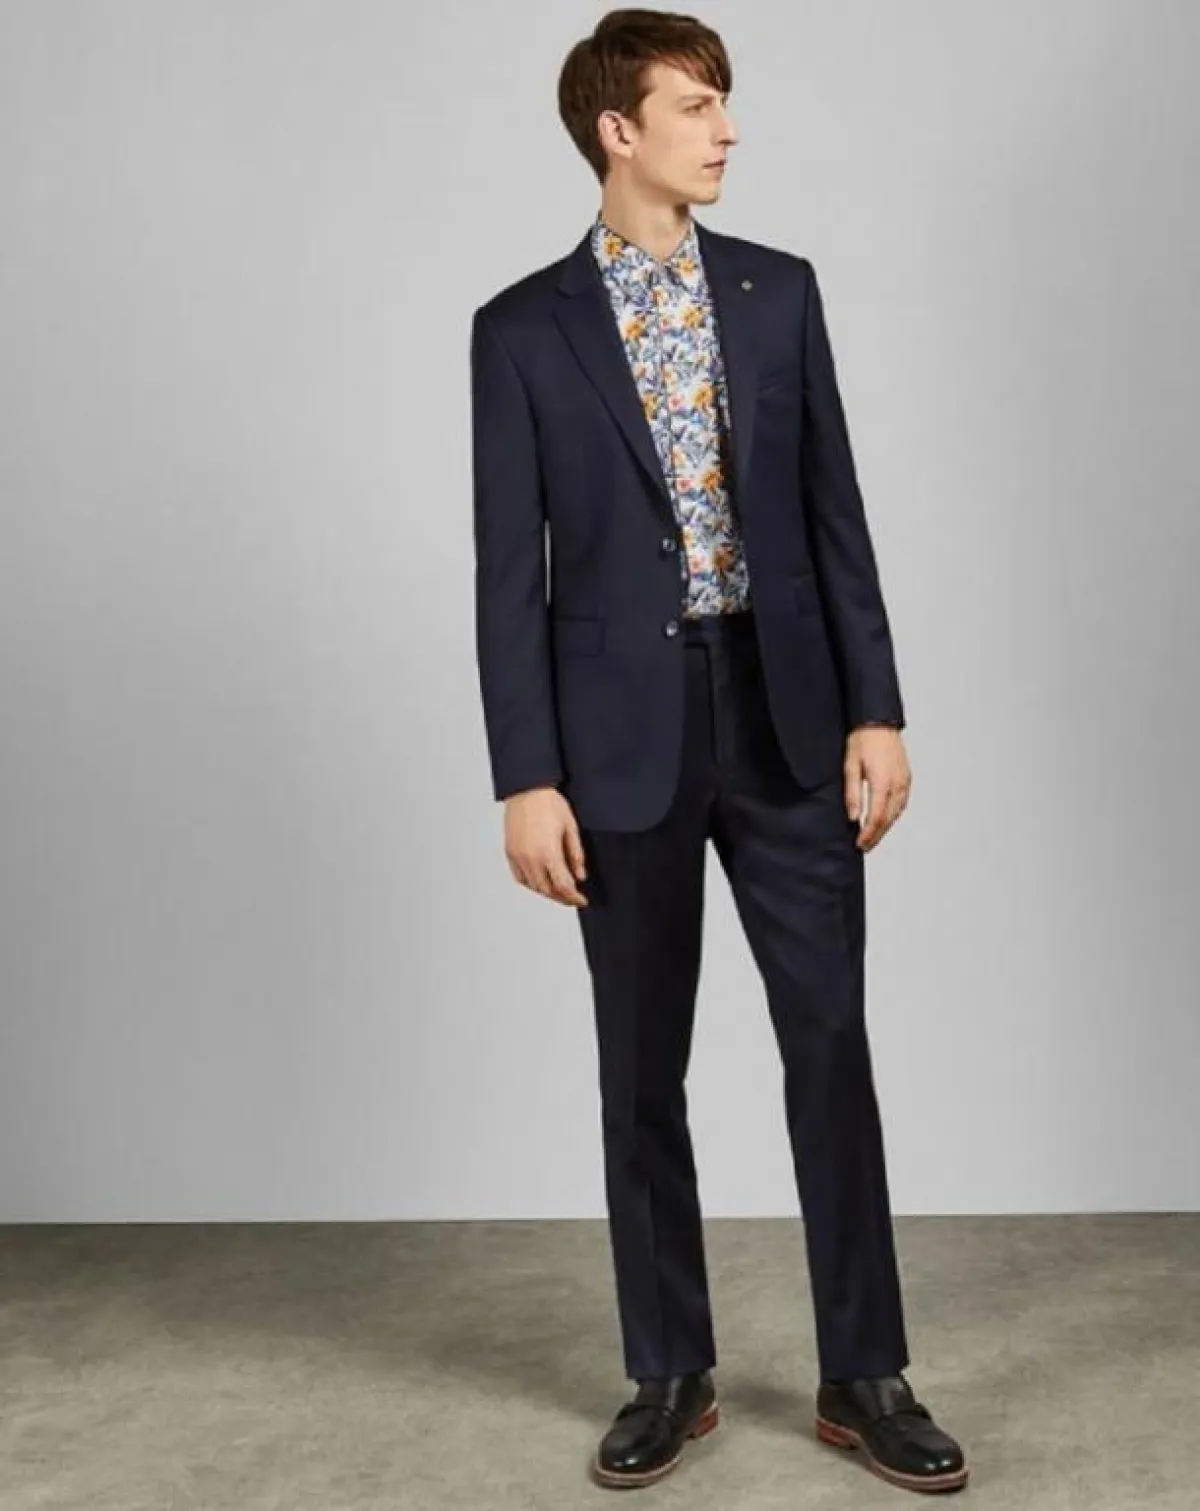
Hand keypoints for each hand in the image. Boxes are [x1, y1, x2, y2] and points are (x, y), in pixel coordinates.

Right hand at [503, 787, 589, 906]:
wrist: (527, 789)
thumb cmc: (549, 803)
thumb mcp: (571, 827)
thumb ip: (576, 855)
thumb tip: (580, 875)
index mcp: (548, 852)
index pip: (563, 886)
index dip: (574, 897)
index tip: (581, 900)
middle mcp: (530, 858)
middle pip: (547, 890)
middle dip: (562, 897)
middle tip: (572, 898)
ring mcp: (518, 856)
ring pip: (533, 886)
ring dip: (547, 892)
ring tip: (558, 891)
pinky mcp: (510, 852)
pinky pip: (519, 877)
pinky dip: (531, 884)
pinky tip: (540, 882)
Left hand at [844, 726, 910, 851]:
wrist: (878, 721)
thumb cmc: (862, 739)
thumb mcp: (850, 766)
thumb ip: (852, 793)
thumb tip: (853, 817)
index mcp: (882, 782)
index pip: (876, 817)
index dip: (868, 834)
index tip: (860, 844)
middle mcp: (897, 783)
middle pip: (889, 819)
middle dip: (877, 835)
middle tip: (865, 846)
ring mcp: (904, 780)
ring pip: (897, 812)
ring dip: (885, 826)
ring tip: (873, 836)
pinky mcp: (906, 777)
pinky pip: (901, 802)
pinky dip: (893, 814)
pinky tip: (884, 818)